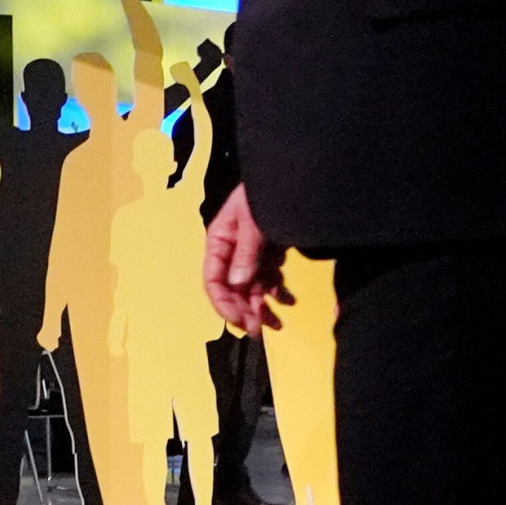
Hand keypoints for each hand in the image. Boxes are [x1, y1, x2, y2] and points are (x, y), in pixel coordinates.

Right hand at [204, 184, 287, 334]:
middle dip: (245, 310)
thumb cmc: (266, 191)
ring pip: (252, 288)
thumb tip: (239, 283)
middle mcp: (233, 251)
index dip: (224, 303)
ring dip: (263, 307)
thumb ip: (247, 251)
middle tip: (261, 329)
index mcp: (220, 240)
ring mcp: (252, 253)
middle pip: (233, 289)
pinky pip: (269, 279)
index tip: (241, 320)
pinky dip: (278, 292)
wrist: (292, 174)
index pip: (213, 280)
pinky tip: (289, 301)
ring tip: (278, 324)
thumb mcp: (254, 219)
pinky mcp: (269, 253)